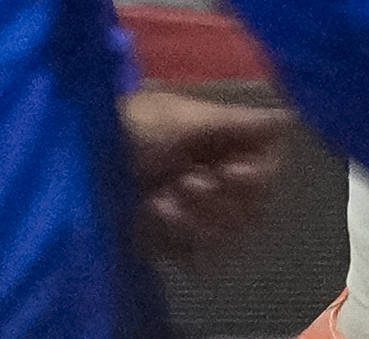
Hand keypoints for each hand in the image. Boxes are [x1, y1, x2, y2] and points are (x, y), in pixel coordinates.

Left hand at [122, 91, 293, 264]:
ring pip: (226, 233)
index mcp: (219, 143)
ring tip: (162, 200)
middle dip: (221, 200)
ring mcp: (191, 209)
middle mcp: (212, 175)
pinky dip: (178, 237)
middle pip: (252, 207)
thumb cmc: (132, 127)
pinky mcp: (170, 236)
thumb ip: (239, 122)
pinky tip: (154, 218)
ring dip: (195, 218)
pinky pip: (197, 252)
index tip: (230, 172)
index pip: (265, 169)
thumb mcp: (184, 117)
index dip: (256, 177)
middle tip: (187, 183)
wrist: (80, 160)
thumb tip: (289, 116)